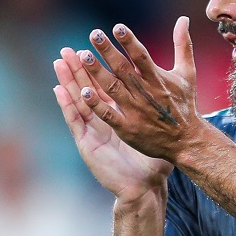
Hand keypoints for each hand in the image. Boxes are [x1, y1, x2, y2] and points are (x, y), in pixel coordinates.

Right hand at [53, 48, 171, 201]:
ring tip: (59, 61)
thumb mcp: (160, 134)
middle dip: (78, 69)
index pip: (106, 88)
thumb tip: (176, 96)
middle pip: (88, 89)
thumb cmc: (153, 165)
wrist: (144, 188)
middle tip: (68, 48)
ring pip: (78, 101)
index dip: (98, 68)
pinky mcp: (87, 144)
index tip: (93, 47)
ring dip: (68, 81)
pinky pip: (76, 121)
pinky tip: (59, 89)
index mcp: (119, 117)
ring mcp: (93, 132)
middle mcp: (103, 122)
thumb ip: (162, 114)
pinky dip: (67, 105)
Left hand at [66, 17, 201, 163]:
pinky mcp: (128, 128)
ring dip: (97, 72)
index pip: (141, 56)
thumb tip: (183, 19)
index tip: (117, 27)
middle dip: (108, 51)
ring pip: (113, 88)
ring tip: (82, 56)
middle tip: (93, 34)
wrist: (187, 141)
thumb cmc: (185, 104)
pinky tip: (82, 92)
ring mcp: (135, 111)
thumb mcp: (187, 73)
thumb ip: (183, 45)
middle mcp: (145, 93)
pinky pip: (109, 114)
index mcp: (158, 79)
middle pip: (123, 69)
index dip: (129, 41)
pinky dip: (97, 104)